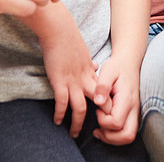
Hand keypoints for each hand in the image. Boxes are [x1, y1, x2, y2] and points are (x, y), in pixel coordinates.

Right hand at [38, 14, 98, 137]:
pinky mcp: (59, 81)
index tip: (105, 113)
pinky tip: (57, 121)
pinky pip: (61, 103)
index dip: (106, 104)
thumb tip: (96, 67)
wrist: (59, 30)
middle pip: (98, 103)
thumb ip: (90, 63)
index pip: (104, 92)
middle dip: (99, 118)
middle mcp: (84, 79)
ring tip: (73, 133)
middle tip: (97, 130)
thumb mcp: (85, 52)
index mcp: (90, 72)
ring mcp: (72, 81)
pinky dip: (59, 114)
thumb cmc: (69, 38)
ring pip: (80, 108)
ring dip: (77, 123)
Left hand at [92, 57, 140, 145]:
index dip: (103, 121)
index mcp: (127, 99)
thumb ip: (102, 86)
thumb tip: (98, 102)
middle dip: (110, 137)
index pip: (117, 122)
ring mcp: (135, 113)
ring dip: (112, 138)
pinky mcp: (133, 115)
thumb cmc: (117, 67)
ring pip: (128, 136)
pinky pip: (127, 132)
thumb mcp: (108, 71)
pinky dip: (116, 135)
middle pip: (127, 135)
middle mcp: (134, 108)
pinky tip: (104, 127)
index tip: (97, 109)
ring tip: (99, 130)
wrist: (129, 63)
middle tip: (97, 128)